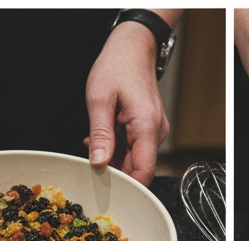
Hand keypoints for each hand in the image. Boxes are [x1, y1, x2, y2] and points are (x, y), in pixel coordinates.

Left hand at [85, 19, 171, 185]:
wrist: (133, 47)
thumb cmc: (118, 66)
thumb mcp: (99, 99)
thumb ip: (100, 135)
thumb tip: (99, 163)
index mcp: (147, 127)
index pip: (143, 173)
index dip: (125, 185)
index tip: (105, 185)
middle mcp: (156, 133)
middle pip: (138, 169)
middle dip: (115, 171)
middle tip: (92, 162)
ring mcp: (154, 132)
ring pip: (135, 160)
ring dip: (114, 159)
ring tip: (96, 142)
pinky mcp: (149, 129)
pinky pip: (135, 149)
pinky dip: (118, 149)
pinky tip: (104, 138)